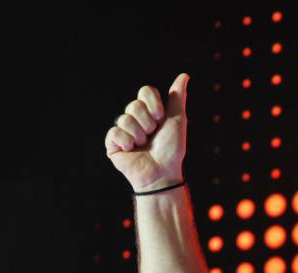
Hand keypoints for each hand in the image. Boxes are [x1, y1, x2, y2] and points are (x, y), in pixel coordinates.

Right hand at [105, 74, 189, 192]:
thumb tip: (184, 75)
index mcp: (149, 111)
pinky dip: (127, 142)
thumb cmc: (172, 149)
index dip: (154, 104)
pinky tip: (131, 151)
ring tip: (143, 146)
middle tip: (152, 136)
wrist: (163, 172)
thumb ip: (178, 97)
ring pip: (125, 119)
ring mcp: (122, 131)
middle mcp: (134, 119)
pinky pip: (115, 132)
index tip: (161, 118)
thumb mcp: (177, 120)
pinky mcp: (112, 144)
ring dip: (139, 135)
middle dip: (148, 122)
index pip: (145, 90)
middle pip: (134, 105)